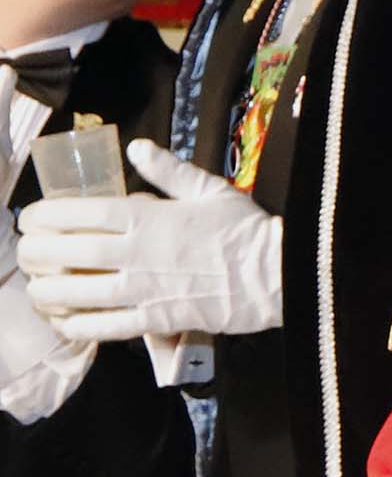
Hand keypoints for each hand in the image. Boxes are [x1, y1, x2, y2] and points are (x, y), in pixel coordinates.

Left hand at [21, 139, 284, 339]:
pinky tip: (64, 320)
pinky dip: (76, 325)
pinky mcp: (155, 321)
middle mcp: (138, 253)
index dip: (45, 215)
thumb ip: (169, 171)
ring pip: (76, 294)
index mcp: (148, 217)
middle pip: (68, 253)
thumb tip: (138, 148)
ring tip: (37, 288)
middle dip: (36, 252)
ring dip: (47, 291)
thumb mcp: (211, 190)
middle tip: (26, 252)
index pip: (80, 213)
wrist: (280, 276)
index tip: (31, 217)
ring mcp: (144, 290)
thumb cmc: (247, 231)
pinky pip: (103, 327)